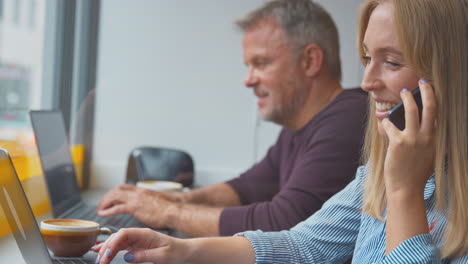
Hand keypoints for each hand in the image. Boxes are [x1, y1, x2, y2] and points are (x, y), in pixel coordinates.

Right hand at [93, 228, 188, 263]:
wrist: (185, 251)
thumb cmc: (177, 251)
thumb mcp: (163, 256)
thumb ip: (145, 255)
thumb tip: (127, 257)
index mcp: (145, 233)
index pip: (124, 234)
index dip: (112, 243)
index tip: (106, 256)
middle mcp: (139, 234)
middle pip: (117, 237)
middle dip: (106, 248)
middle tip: (100, 262)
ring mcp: (137, 239)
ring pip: (117, 241)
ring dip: (106, 249)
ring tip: (98, 260)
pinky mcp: (137, 245)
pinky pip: (121, 245)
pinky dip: (110, 248)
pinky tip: (100, 251)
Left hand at [97, 184, 178, 228]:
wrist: (173, 211)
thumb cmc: (168, 209)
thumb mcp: (156, 201)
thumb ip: (148, 201)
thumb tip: (146, 206)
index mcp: (142, 191)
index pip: (123, 187)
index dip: (114, 192)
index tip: (110, 198)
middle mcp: (137, 192)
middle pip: (116, 190)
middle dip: (106, 197)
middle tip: (102, 204)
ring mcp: (135, 199)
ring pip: (113, 197)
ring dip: (104, 202)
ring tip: (100, 209)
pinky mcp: (134, 207)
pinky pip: (116, 207)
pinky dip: (107, 210)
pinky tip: (103, 214)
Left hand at [382, 79, 436, 196]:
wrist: (406, 189)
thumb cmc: (415, 173)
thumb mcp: (428, 156)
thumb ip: (427, 141)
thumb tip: (423, 129)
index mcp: (436, 140)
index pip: (438, 115)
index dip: (434, 100)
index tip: (431, 89)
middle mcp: (427, 137)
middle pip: (431, 107)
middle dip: (427, 91)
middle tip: (423, 81)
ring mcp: (413, 139)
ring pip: (411, 111)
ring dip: (406, 99)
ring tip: (403, 92)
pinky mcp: (398, 142)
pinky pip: (390, 125)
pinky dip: (386, 121)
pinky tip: (384, 122)